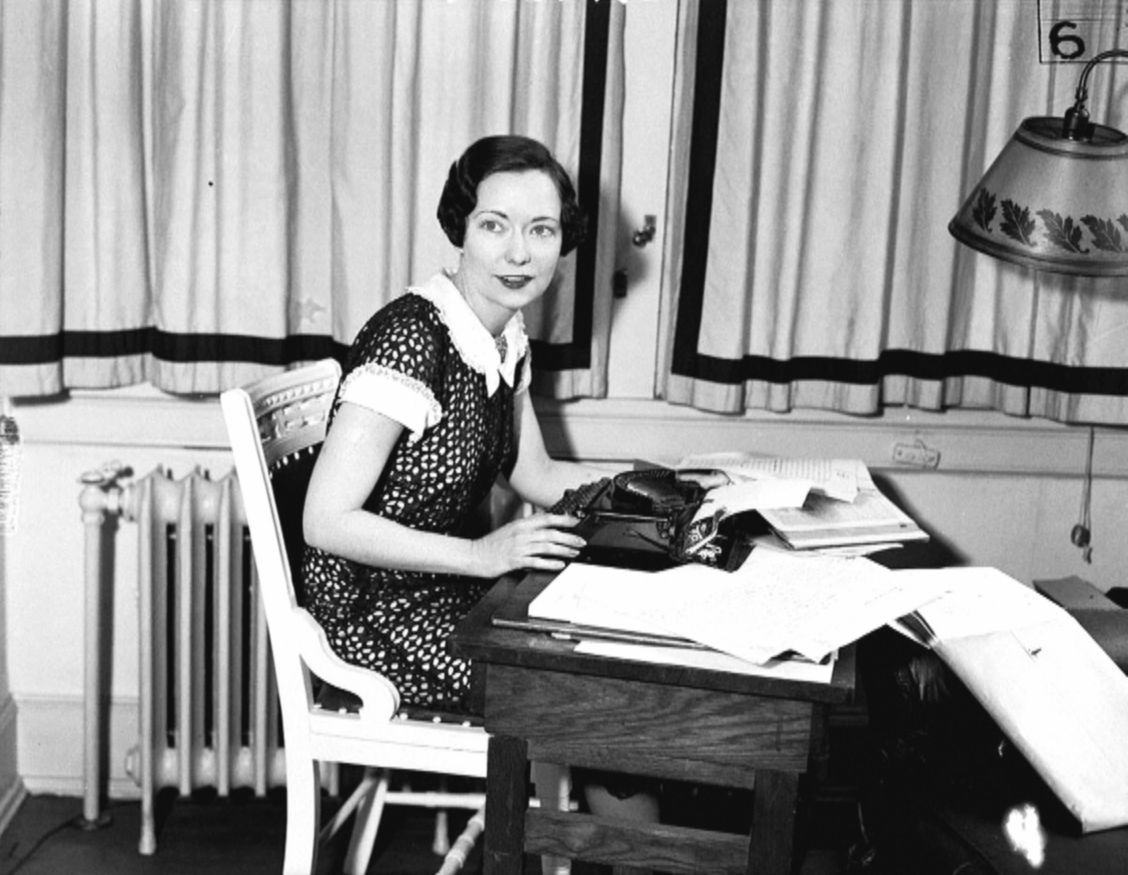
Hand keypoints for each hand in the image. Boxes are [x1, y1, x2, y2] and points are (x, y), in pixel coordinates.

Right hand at [471, 513, 585, 576]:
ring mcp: (519, 547)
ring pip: (546, 547)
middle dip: (569, 537)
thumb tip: (544, 527)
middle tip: (581, 541)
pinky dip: (550, 563)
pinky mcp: (515, 561)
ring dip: (563, 550)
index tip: (576, 522)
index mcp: (521, 524)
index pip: (546, 518)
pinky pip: (537, 561)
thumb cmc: (492, 544)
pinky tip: (559, 565)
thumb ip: (526, 527)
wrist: (474, 555)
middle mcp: (521, 533)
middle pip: (550, 533)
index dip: (563, 519)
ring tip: (574, 553)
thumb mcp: (510, 530)